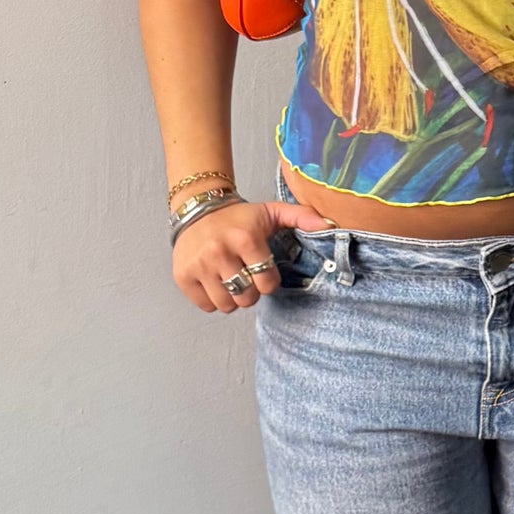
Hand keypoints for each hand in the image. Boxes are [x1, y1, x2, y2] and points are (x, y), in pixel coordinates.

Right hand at [171, 198, 332, 313]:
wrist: (198, 208)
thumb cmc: (240, 217)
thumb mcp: (271, 212)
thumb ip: (303, 217)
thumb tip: (331, 226)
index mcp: (244, 238)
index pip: (267, 283)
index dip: (268, 280)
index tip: (262, 268)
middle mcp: (219, 252)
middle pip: (247, 297)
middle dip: (251, 291)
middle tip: (246, 275)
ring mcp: (199, 265)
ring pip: (226, 305)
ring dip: (233, 298)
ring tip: (231, 279)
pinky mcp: (182, 276)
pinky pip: (206, 305)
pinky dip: (212, 299)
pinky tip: (214, 281)